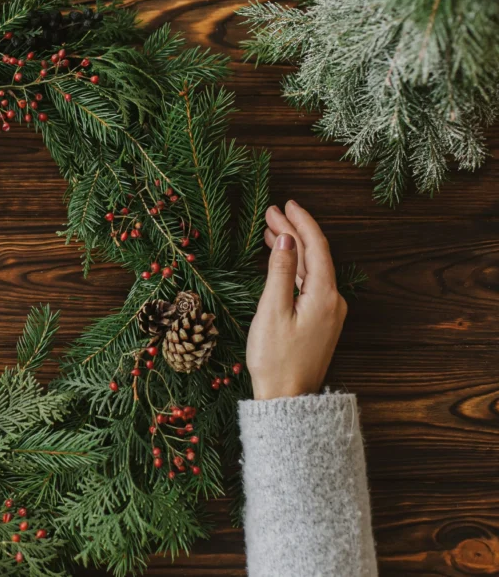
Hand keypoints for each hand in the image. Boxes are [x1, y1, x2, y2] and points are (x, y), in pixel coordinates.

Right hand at [246, 201, 346, 399]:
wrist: (287, 401)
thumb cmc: (275, 359)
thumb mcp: (272, 311)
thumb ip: (281, 272)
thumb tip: (288, 239)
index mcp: (325, 296)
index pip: (317, 247)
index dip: (302, 222)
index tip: (287, 203)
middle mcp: (333, 302)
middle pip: (316, 255)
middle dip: (294, 231)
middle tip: (272, 213)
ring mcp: (328, 313)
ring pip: (312, 269)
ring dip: (293, 248)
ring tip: (272, 230)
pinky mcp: (320, 322)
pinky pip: (310, 284)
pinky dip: (295, 267)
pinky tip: (282, 261)